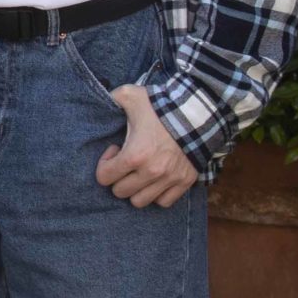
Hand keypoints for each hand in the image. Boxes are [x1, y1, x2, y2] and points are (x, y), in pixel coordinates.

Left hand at [96, 84, 199, 207]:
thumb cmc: (160, 105)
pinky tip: (155, 178)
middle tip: (126, 162)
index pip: (103, 178)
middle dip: (118, 178)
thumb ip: (110, 99)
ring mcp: (170, 179)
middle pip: (120, 192)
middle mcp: (152, 172)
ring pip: (140, 201)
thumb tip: (99, 100)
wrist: (198, 112)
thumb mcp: (130, 96)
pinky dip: (156, 194)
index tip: (115, 150)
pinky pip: (164, 202)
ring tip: (139, 172)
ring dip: (136, 189)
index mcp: (134, 155)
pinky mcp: (185, 181)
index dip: (104, 164)